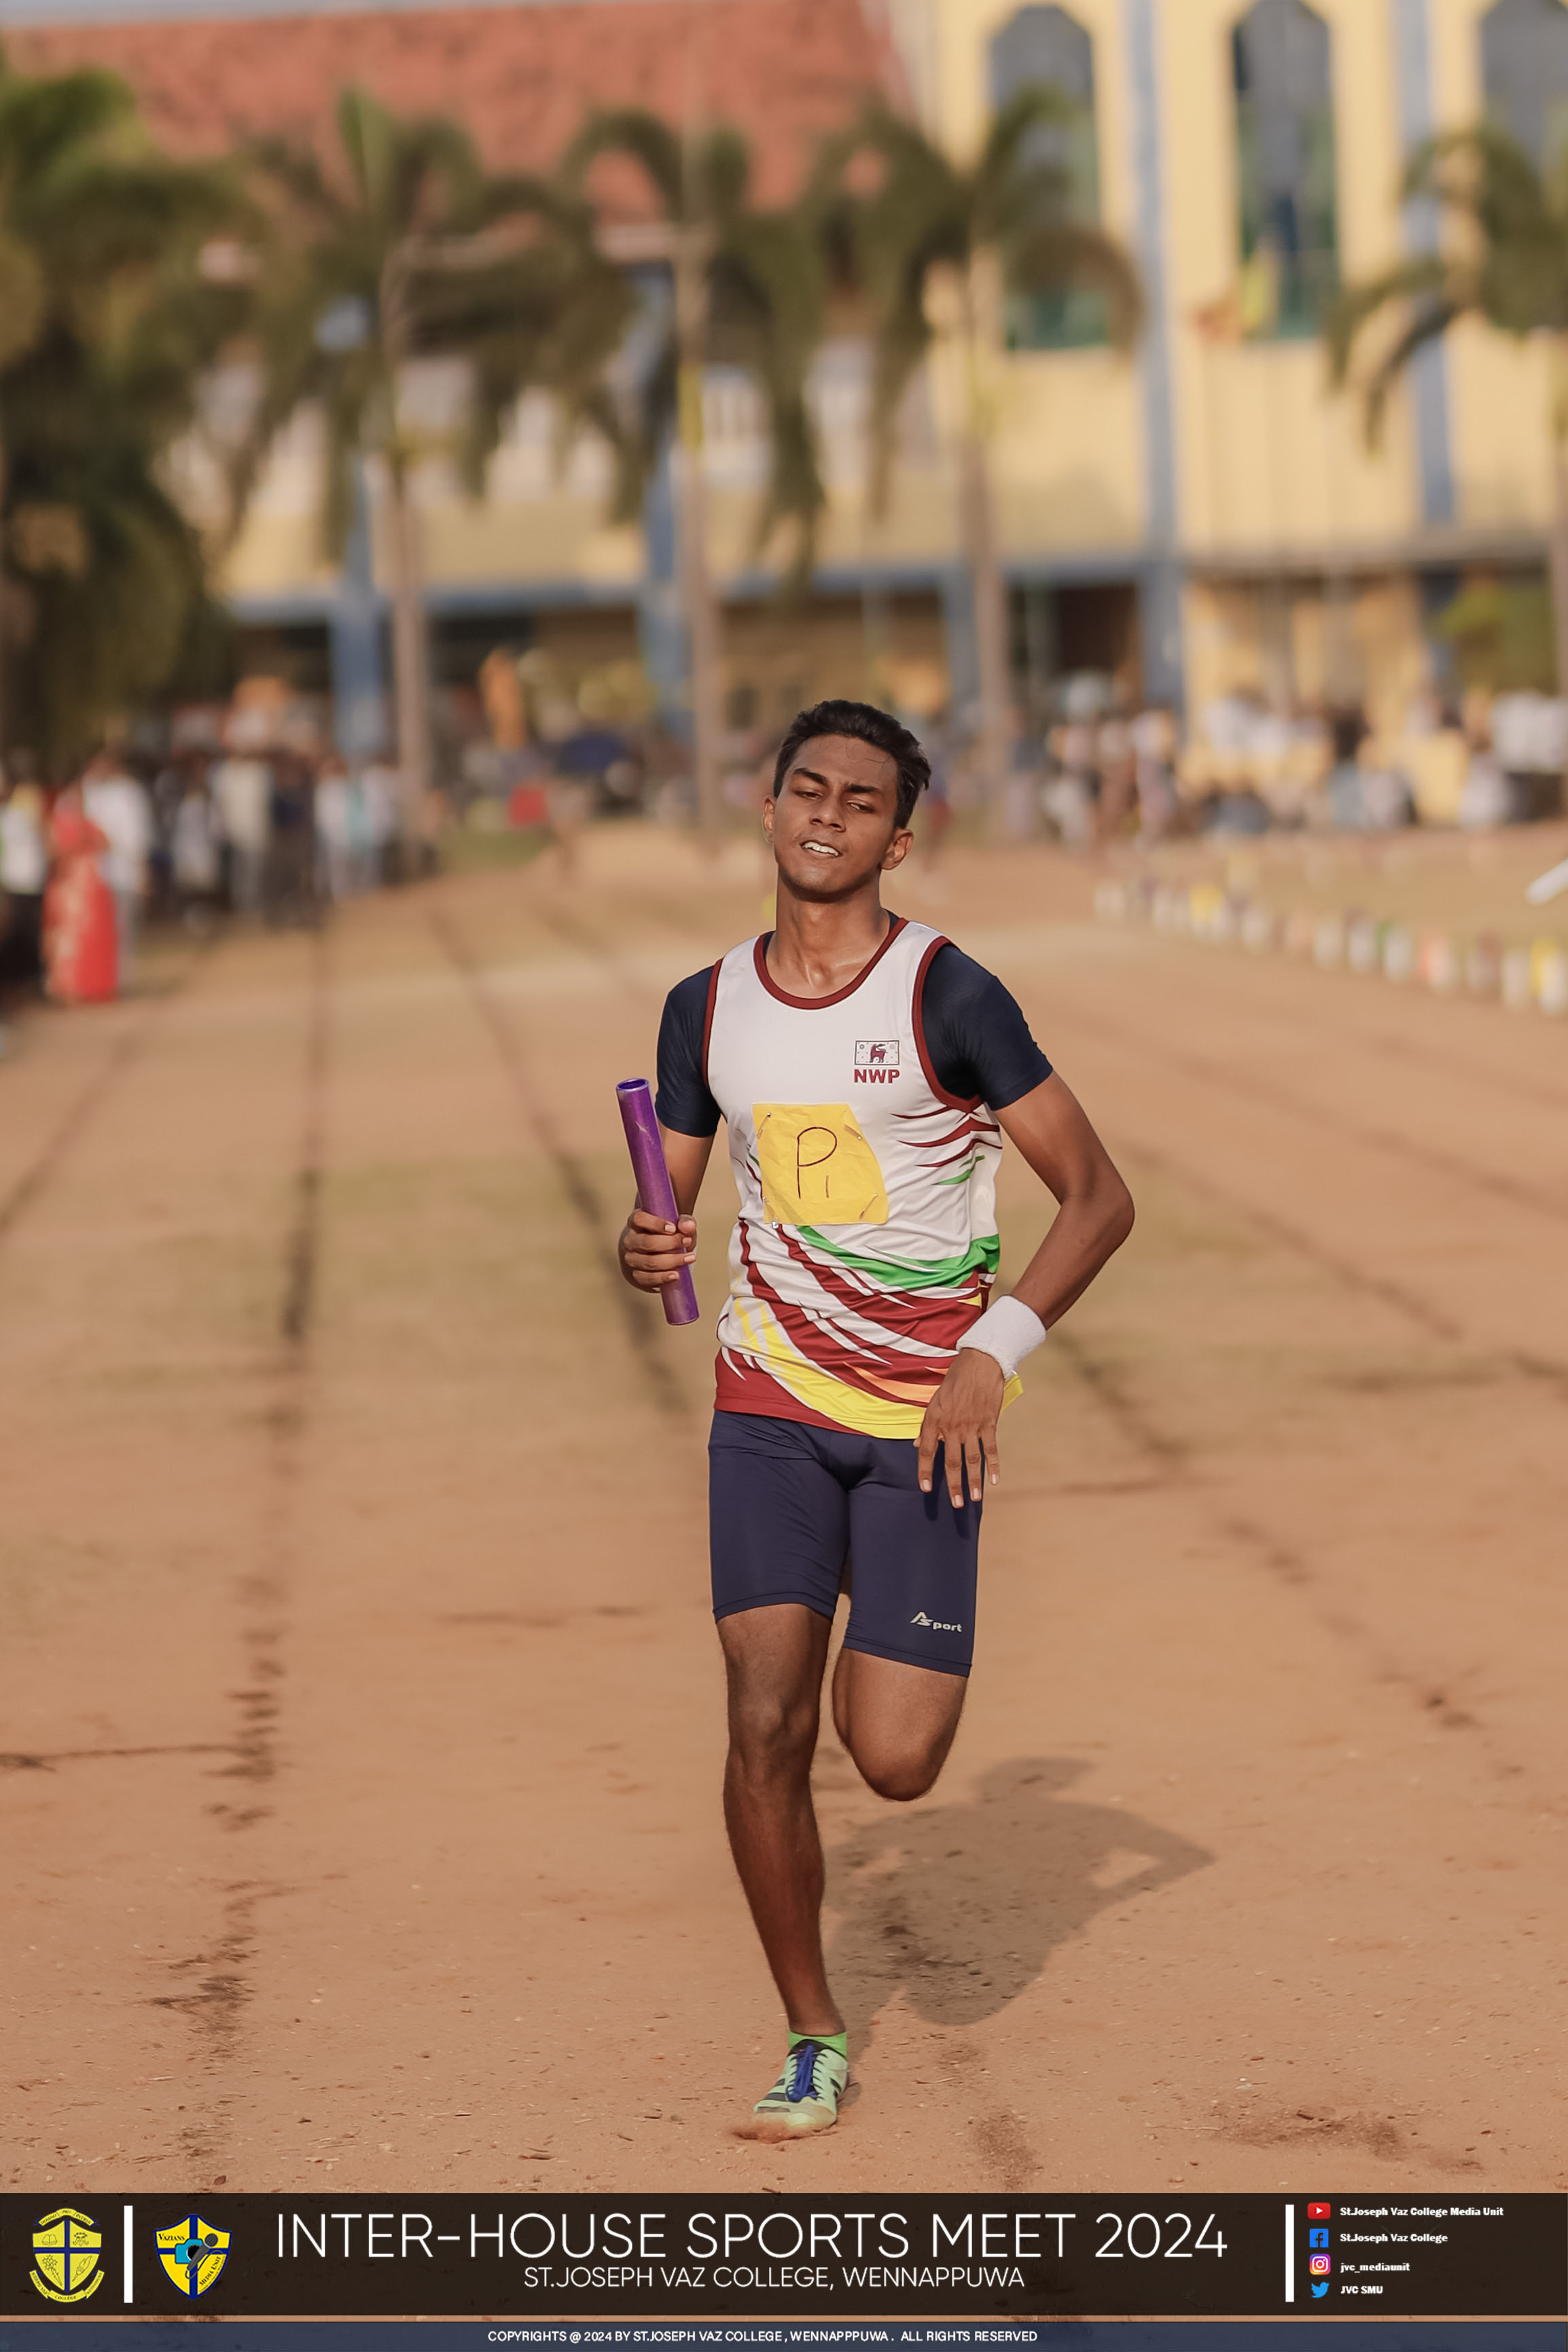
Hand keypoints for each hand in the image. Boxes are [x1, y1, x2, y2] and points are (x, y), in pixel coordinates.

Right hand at [619, 1204, 696, 1292]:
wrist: (657, 1256)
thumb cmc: (667, 1236)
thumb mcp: (678, 1226)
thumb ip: (685, 1222)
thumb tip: (688, 1226)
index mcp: (636, 1223)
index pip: (639, 1219)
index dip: (655, 1223)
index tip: (673, 1228)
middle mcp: (630, 1241)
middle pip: (647, 1242)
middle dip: (670, 1243)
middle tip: (687, 1242)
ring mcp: (631, 1259)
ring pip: (649, 1262)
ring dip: (671, 1261)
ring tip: (688, 1258)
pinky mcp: (636, 1276)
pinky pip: (647, 1278)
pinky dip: (663, 1277)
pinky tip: (675, 1275)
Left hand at [916, 1349, 1003, 1506]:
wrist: (979, 1363)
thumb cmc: (955, 1380)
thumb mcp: (934, 1400)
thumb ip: (928, 1426)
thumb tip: (918, 1444)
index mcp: (934, 1420)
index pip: (925, 1451)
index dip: (924, 1471)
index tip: (925, 1488)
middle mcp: (951, 1426)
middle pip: (950, 1461)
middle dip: (953, 1485)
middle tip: (956, 1504)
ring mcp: (971, 1425)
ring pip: (972, 1459)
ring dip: (973, 1480)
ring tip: (974, 1498)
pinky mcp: (988, 1423)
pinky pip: (991, 1448)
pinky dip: (993, 1465)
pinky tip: (993, 1480)